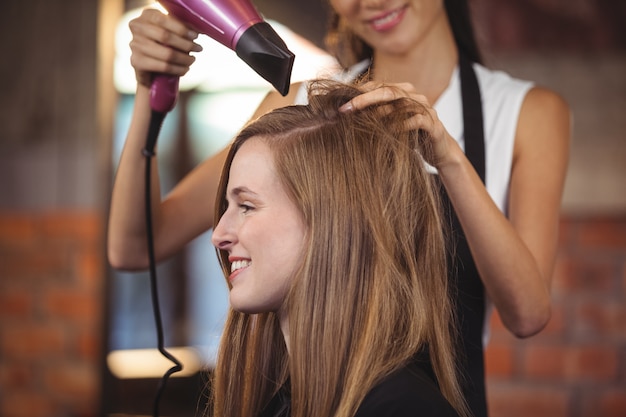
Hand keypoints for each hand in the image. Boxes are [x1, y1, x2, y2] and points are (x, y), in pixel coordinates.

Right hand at [128, 8, 202, 87]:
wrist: (151, 70)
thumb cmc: (165, 46)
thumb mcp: (173, 33)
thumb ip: (183, 28)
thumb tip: (200, 29)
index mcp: (147, 15)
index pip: (163, 19)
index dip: (181, 28)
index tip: (195, 36)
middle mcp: (137, 27)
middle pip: (165, 36)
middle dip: (186, 44)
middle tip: (198, 49)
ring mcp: (134, 44)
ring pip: (166, 54)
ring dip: (184, 59)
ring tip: (192, 60)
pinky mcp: (136, 62)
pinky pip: (163, 67)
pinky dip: (178, 69)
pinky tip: (185, 69)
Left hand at [339, 81, 457, 167]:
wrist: (438, 151)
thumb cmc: (409, 137)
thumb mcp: (389, 124)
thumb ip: (373, 116)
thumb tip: (343, 114)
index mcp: (403, 92)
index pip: (378, 86)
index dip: (359, 93)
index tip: (340, 104)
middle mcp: (414, 96)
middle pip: (388, 91)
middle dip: (365, 99)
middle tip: (347, 109)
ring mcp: (425, 108)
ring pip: (402, 103)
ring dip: (381, 112)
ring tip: (363, 121)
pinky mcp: (433, 124)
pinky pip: (416, 121)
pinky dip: (401, 126)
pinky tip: (388, 132)